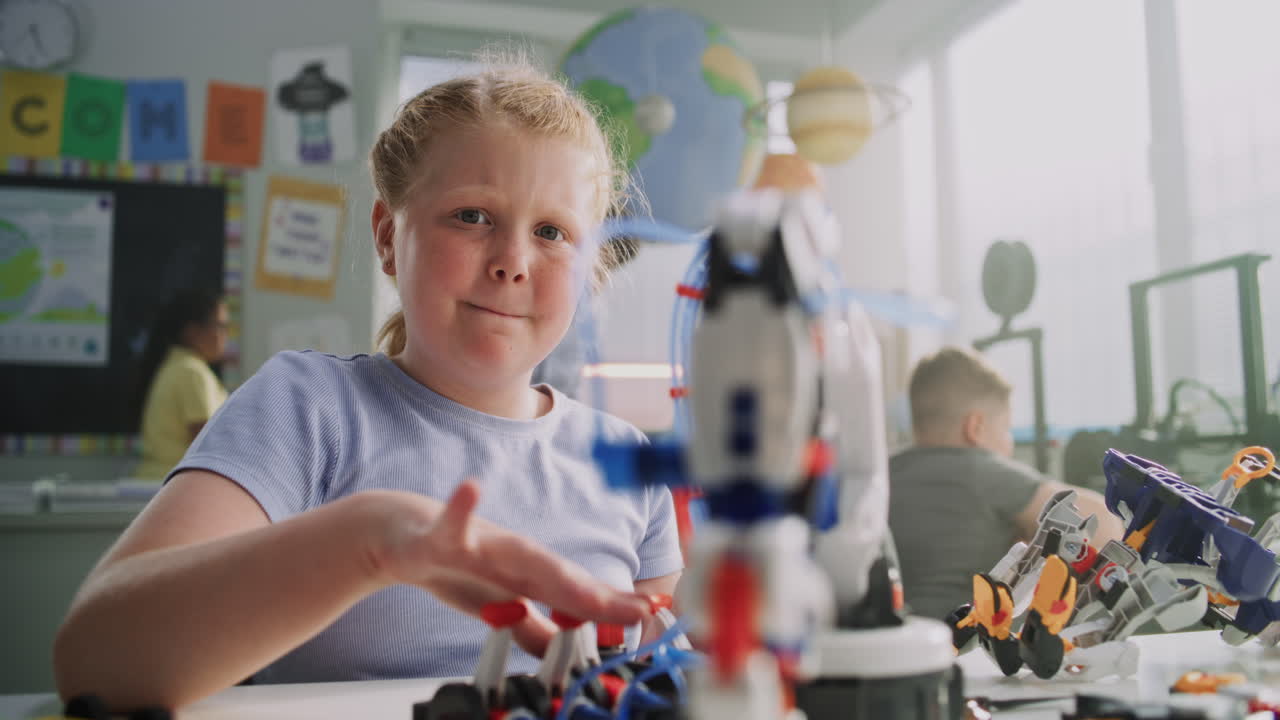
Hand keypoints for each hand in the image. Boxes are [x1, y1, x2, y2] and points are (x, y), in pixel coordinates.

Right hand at [372, 481, 651, 654]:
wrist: (404, 537)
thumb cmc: (455, 567)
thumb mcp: (501, 607)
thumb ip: (534, 628)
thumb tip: (570, 651)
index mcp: (528, 573)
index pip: (578, 592)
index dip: (614, 604)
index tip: (652, 612)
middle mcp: (513, 555)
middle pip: (560, 577)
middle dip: (598, 595)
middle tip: (636, 609)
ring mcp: (480, 543)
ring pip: (518, 554)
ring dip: (550, 568)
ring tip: (580, 587)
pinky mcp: (441, 536)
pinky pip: (449, 523)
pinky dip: (460, 507)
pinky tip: (470, 489)